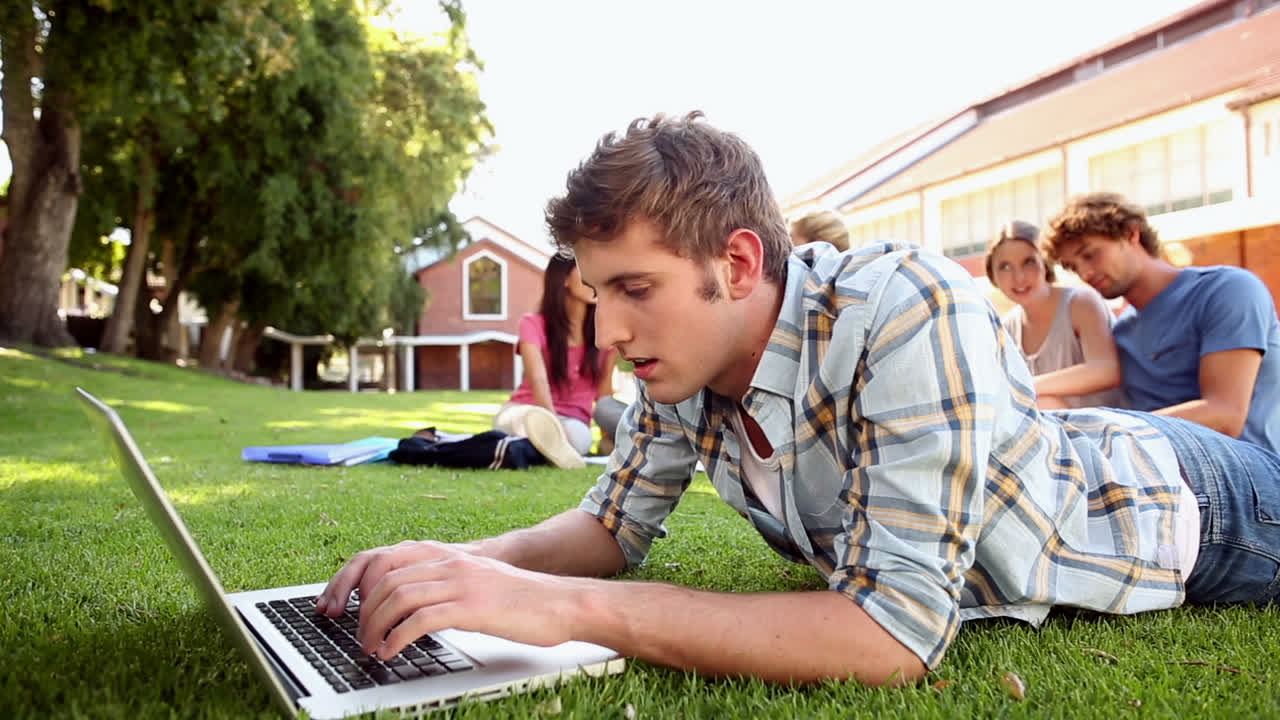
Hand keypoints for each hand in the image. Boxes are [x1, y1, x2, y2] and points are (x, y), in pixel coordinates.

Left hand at [317, 541, 583, 658]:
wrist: (561, 603)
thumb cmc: (521, 601)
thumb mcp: (475, 584)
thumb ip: (443, 587)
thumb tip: (407, 610)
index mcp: (447, 555)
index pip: (384, 558)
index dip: (352, 581)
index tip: (336, 605)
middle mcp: (450, 562)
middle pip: (384, 578)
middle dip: (359, 610)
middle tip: (354, 636)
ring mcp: (460, 582)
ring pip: (396, 597)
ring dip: (374, 626)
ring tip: (370, 648)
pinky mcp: (471, 606)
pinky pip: (420, 619)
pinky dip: (396, 637)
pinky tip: (391, 652)